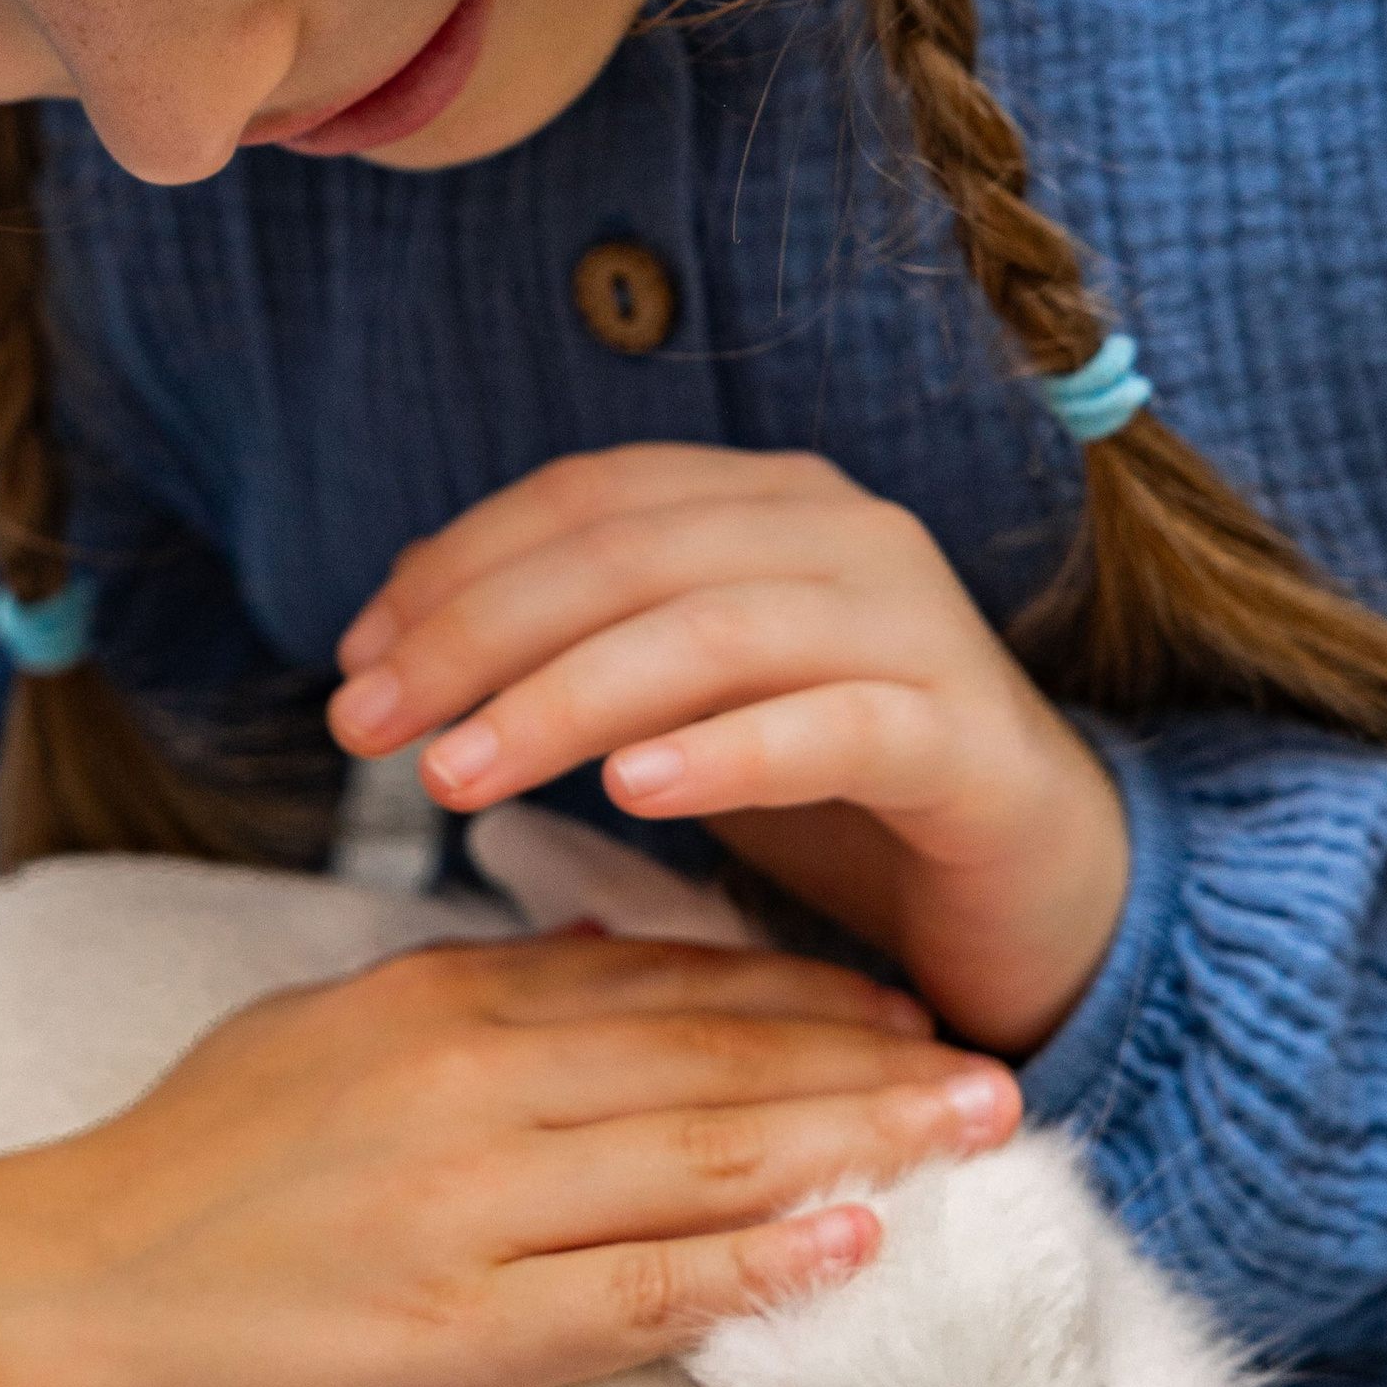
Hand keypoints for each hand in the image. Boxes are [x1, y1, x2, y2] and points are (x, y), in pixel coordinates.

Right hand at [0, 921, 1018, 1386]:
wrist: (35, 1303)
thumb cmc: (168, 1182)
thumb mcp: (310, 1038)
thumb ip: (448, 1009)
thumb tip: (568, 975)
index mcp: (431, 1004)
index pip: (654, 983)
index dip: (794, 995)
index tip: (895, 1006)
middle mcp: (465, 1084)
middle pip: (709, 1059)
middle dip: (866, 1061)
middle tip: (995, 1068)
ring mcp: (464, 1208)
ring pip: (701, 1158)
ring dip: (854, 1145)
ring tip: (974, 1137)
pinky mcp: (449, 1335)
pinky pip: (635, 1292)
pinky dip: (754, 1266)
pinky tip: (852, 1245)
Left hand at [327, 447, 1130, 1053]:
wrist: (1034, 886)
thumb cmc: (833, 791)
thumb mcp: (681, 705)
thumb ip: (572, 653)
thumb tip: (398, 641)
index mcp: (765, 502)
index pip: (583, 500)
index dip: (454, 569)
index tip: (352, 660)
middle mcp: (844, 534)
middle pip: (626, 554)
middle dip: (477, 637)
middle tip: (371, 728)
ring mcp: (916, 626)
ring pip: (712, 630)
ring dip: (564, 700)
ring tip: (458, 775)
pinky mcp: (968, 739)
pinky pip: (836, 726)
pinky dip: (726, 752)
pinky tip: (631, 792)